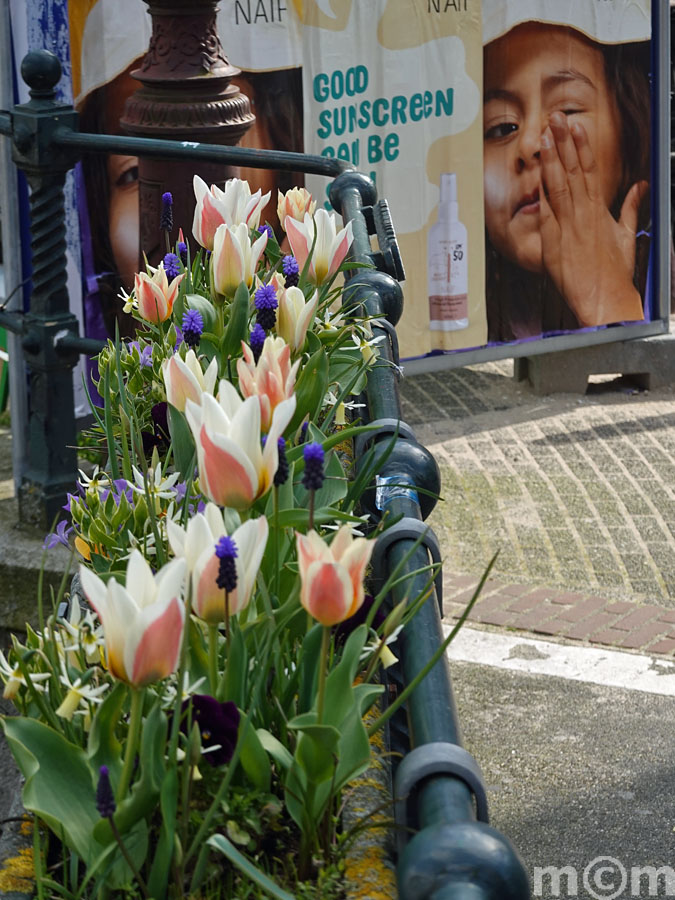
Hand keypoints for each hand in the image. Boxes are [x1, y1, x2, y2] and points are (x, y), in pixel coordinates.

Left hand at [539, 111, 646, 326]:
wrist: (605, 298)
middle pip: (573, 170)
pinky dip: (542, 190)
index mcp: (600, 210)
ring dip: (551, 158)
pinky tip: (537, 171)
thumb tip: (641, 186)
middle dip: (564, 142)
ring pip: (559, 184)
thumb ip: (631, 207)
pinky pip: (546, 210)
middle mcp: (585, 213)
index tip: (576, 126)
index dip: (581, 147)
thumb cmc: (614, 272)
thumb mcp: (627, 235)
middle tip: (556, 118)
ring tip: (545, 134)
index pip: (590, 170)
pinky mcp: (555, 241)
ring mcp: (569, 225)